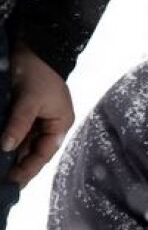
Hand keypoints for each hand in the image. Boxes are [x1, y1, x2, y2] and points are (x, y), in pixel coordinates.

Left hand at [3, 42, 74, 185]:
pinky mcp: (23, 112)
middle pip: (33, 151)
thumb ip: (18, 125)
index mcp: (60, 125)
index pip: (44, 153)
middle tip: (2, 181)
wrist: (32, 46)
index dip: (29, 168)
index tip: (13, 182)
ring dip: (10, 154)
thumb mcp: (29, 101)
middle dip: (18, 165)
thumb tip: (6, 147)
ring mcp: (36, 119)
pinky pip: (15, 131)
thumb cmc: (37, 74)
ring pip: (22, 143)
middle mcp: (49, 125)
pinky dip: (7, 140)